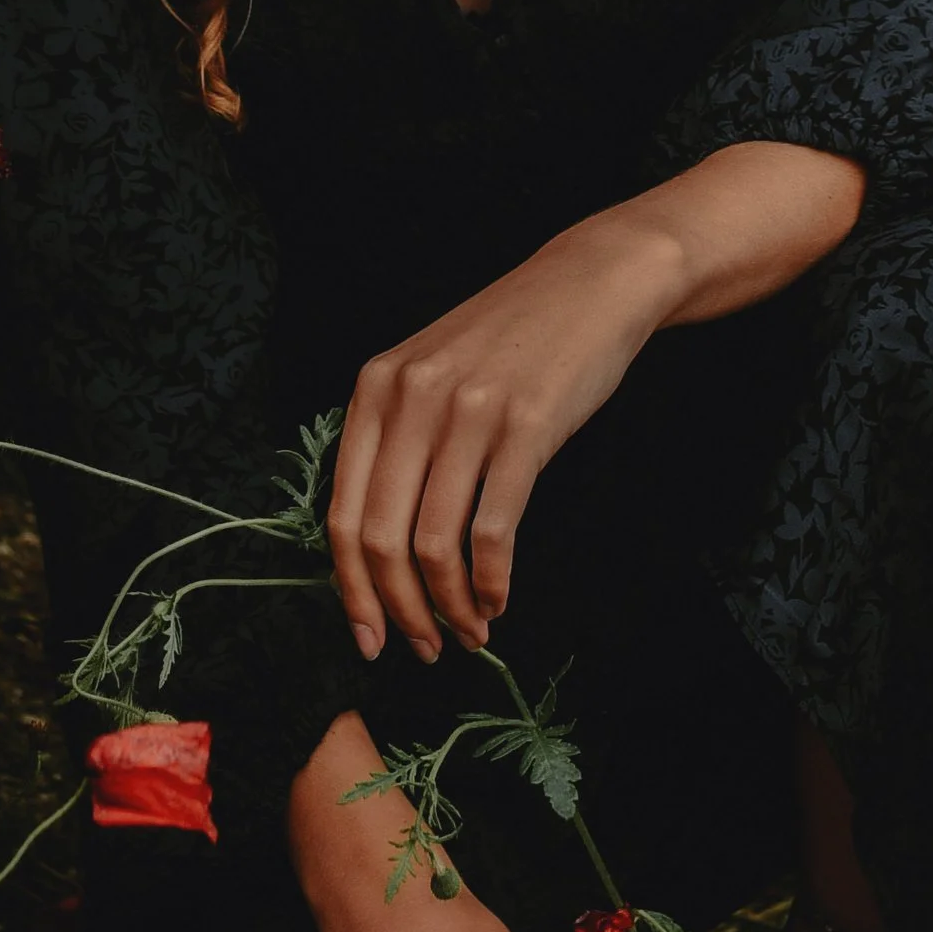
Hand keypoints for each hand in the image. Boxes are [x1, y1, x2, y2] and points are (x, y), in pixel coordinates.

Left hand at [327, 211, 673, 660]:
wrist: (590, 283)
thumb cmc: (511, 339)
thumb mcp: (431, 372)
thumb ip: (397, 439)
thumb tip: (378, 549)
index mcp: (375, 389)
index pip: (342, 513)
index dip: (351, 589)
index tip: (368, 636)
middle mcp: (411, 399)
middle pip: (381, 539)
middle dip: (400, 610)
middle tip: (424, 648)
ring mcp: (468, 412)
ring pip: (434, 542)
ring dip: (450, 605)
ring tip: (470, 631)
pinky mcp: (525, 427)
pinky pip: (492, 528)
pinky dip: (490, 580)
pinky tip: (499, 597)